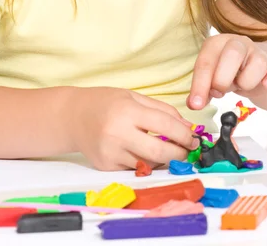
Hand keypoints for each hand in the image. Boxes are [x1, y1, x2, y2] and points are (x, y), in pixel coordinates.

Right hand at [70, 87, 200, 170]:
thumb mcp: (133, 96)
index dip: (185, 135)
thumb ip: (162, 110)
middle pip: (160, 153)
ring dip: (164, 161)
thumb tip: (187, 127)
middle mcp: (118, 133)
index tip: (194, 138)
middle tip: (187, 151)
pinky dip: (145, 163)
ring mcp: (111, 152)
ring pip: (149, 165)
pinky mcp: (106, 166)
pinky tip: (143, 152)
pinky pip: (135, 169)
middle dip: (180, 154)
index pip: (166, 126)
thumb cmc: (104, 102)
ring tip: (168, 150)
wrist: (72, 116)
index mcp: (127, 111)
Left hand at [187, 34, 266, 109]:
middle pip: (232, 54)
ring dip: (248, 82)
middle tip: (220, 92)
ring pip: (258, 63)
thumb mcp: (212, 78)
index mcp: (216, 43)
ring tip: (242, 85)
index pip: (206, 61)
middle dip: (223, 79)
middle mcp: (238, 42)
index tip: (196, 105)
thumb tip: (193, 104)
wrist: (252, 65)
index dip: (200, 85)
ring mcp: (259, 50)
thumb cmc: (228, 72)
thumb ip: (203, 89)